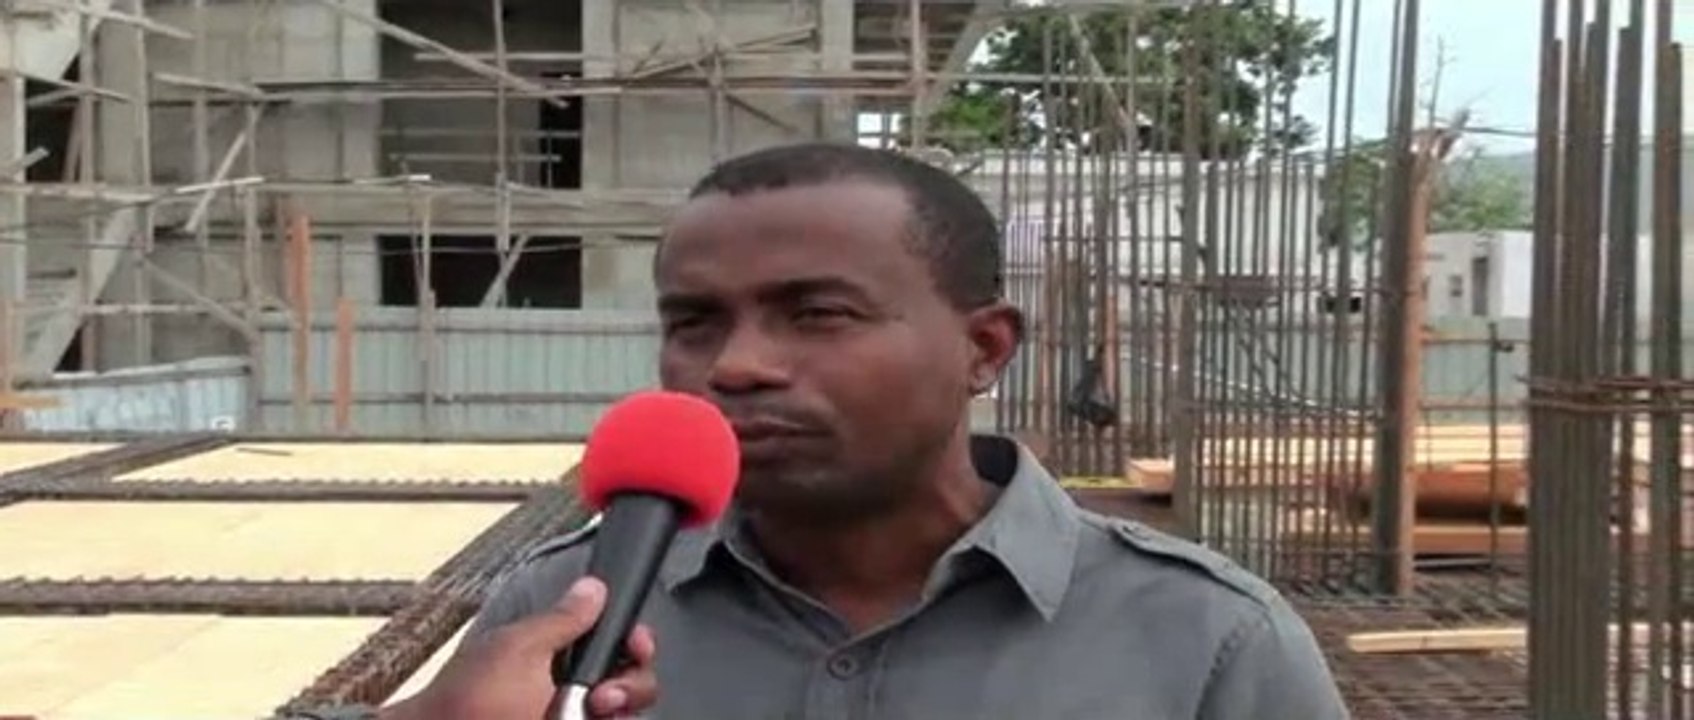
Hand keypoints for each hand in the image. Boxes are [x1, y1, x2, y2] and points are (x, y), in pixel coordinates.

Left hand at [382, 577, 658, 719]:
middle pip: (631, 677)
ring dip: (621, 703)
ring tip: (595, 712)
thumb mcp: (517, 651)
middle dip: (631, 682)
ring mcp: (569, 714)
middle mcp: (567, 688)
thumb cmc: (465, 703)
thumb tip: (593, 587)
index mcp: (554, 653)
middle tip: (604, 695)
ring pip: (623, 708)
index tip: (637, 645)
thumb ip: (561, 620)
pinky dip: (612, 719)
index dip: (632, 640)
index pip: (613, 639)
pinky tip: (596, 718)